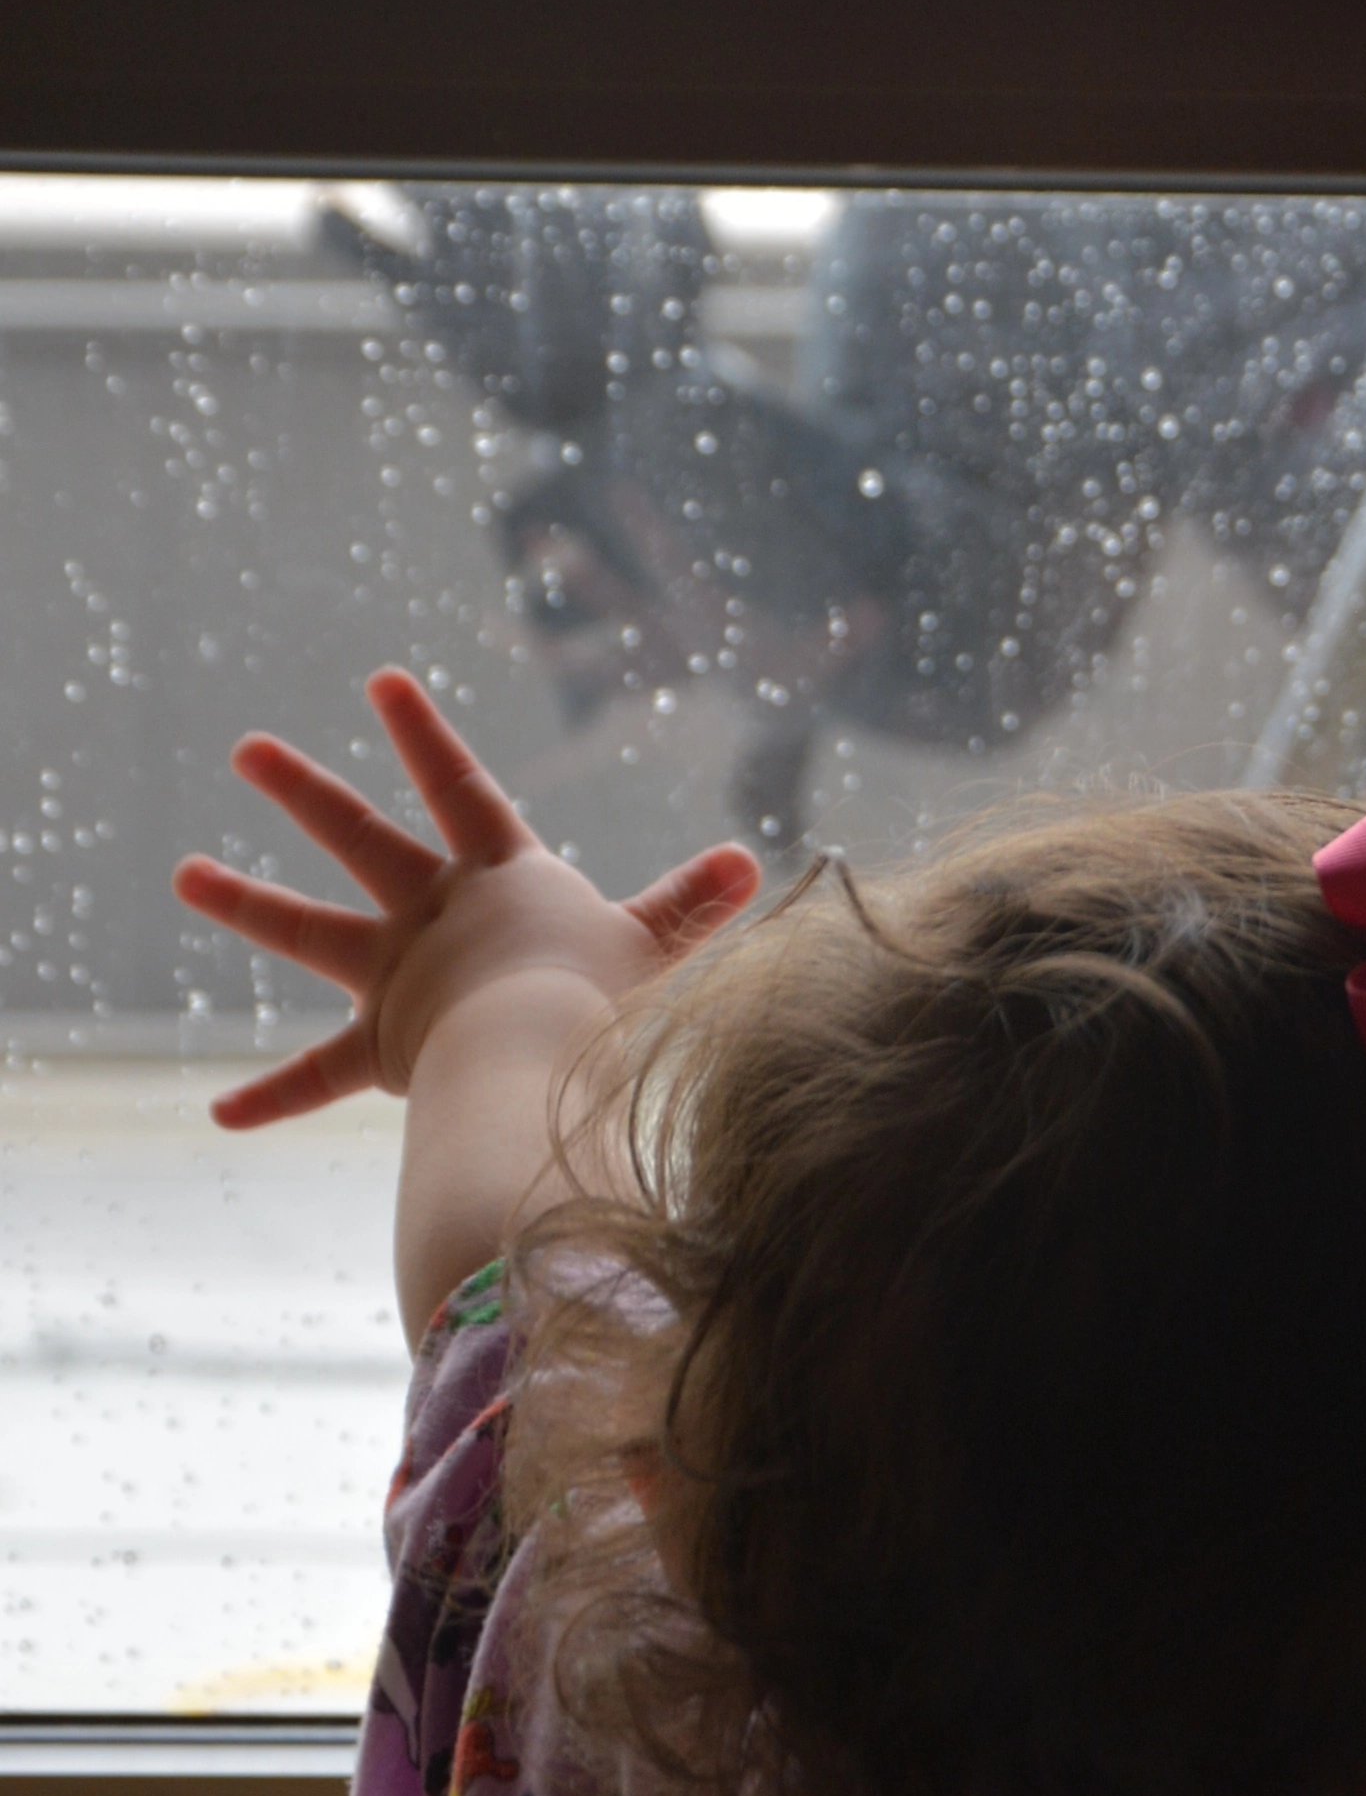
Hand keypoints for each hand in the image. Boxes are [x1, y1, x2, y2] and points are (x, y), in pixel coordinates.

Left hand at [173, 668, 760, 1131]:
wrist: (539, 1052)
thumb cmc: (605, 996)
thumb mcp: (652, 942)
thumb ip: (689, 905)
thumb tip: (751, 861)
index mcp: (498, 877)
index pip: (458, 785)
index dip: (421, 734)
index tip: (378, 681)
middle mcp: (434, 912)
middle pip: (359, 837)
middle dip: (302, 789)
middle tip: (247, 749)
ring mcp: (397, 973)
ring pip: (307, 929)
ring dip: (242, 900)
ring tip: (184, 875)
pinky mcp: (380, 1043)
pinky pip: (317, 1074)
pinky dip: (272, 1096)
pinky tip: (219, 1114)